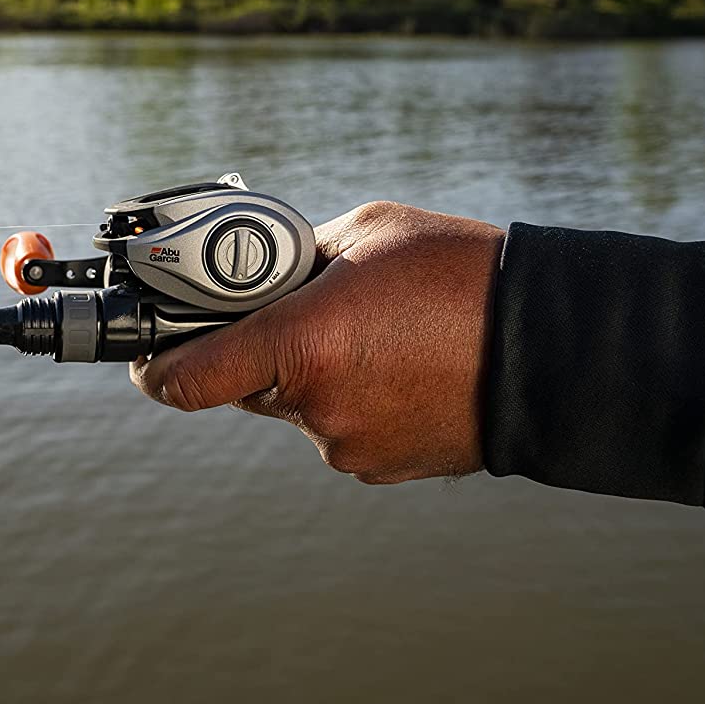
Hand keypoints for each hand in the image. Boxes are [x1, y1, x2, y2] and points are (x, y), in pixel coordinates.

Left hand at [130, 201, 504, 483]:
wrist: (559, 348)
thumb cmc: (463, 274)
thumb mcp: (366, 234)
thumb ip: (295, 257)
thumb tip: (258, 271)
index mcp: (299, 345)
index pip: (183, 379)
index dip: (155, 367)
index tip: (146, 356)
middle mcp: (315, 408)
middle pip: (242, 386)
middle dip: (255, 352)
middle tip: (294, 313)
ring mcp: (349, 447)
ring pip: (295, 408)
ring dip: (311, 375)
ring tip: (375, 335)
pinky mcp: (382, 469)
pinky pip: (340, 429)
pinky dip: (352, 400)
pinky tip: (398, 366)